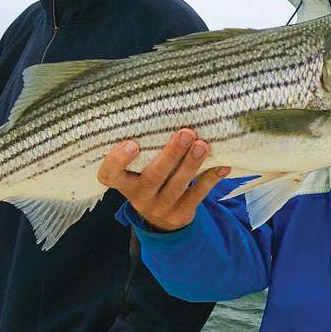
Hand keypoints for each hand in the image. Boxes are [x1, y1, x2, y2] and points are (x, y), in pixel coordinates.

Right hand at [97, 129, 229, 231]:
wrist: (162, 218)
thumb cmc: (150, 179)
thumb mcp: (139, 169)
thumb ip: (147, 150)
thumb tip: (169, 113)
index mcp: (123, 182)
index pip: (108, 174)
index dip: (117, 160)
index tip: (132, 144)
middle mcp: (138, 197)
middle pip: (152, 177)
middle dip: (170, 155)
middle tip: (185, 134)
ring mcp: (158, 208)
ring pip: (175, 187)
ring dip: (190, 165)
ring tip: (202, 146)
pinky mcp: (179, 215)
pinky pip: (196, 196)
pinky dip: (210, 179)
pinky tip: (222, 166)